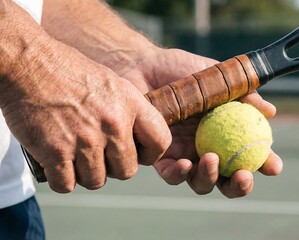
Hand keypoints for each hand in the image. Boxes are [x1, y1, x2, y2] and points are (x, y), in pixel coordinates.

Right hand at [1, 35, 170, 192]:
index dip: (150, 154)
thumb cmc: (70, 72)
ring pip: (96, 181)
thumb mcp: (113, 83)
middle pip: (126, 171)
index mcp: (131, 105)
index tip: (138, 154)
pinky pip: (66, 185)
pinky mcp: (55, 151)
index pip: (160, 142)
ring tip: (75, 157)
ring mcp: (85, 140)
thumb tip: (137, 140)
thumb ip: (129, 112)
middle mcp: (113, 124)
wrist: (29, 63)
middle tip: (98, 155)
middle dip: (113, 168)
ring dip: (86, 174)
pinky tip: (58, 163)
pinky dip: (62, 179)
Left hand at [118, 46, 282, 197]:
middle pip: (227, 179)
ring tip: (211, 161)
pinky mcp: (159, 157)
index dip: (264, 164)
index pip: (249, 154)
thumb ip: (243, 95)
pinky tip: (185, 164)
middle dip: (239, 186)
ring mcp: (184, 154)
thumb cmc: (184, 71)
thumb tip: (269, 112)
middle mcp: (207, 148)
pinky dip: (180, 174)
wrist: (145, 66)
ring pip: (201, 182)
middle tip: (244, 177)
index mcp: (225, 132)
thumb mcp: (219, 79)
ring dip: (210, 178)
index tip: (274, 166)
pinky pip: (172, 174)